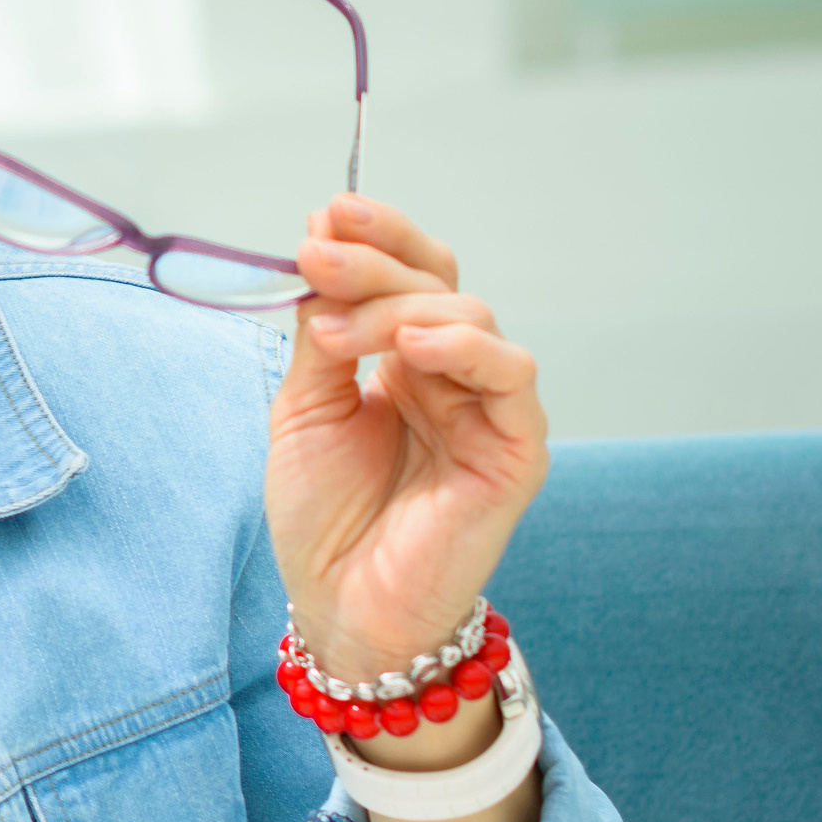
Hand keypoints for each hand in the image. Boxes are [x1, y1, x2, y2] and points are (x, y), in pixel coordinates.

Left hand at [265, 195, 548, 691]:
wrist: (340, 607)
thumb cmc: (325, 517)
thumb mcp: (305, 406)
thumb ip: (321, 330)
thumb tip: (320, 239)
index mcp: (405, 359)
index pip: (411, 273)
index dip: (379, 237)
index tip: (329, 213)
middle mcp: (453, 375)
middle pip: (437, 284)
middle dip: (372, 264)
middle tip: (317, 256)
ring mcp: (488, 409)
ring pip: (471, 317)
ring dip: (399, 308)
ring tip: (337, 333)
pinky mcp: (515, 450)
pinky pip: (511, 377)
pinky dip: (468, 349)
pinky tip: (417, 349)